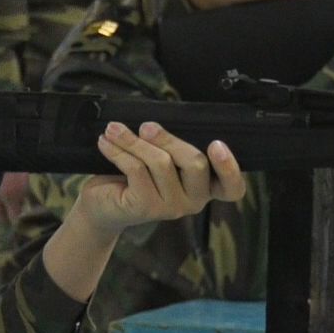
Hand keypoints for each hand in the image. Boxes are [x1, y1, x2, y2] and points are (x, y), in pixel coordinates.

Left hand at [73, 121, 246, 233]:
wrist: (102, 204)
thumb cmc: (134, 176)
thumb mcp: (160, 157)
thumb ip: (171, 146)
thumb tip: (157, 124)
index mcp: (205, 187)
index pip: (232, 188)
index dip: (229, 168)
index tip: (217, 144)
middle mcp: (194, 201)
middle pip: (195, 164)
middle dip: (169, 139)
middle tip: (146, 126)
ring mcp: (171, 208)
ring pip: (161, 163)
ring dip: (133, 141)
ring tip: (113, 130)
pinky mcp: (146, 207)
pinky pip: (136, 169)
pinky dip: (119, 151)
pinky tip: (105, 142)